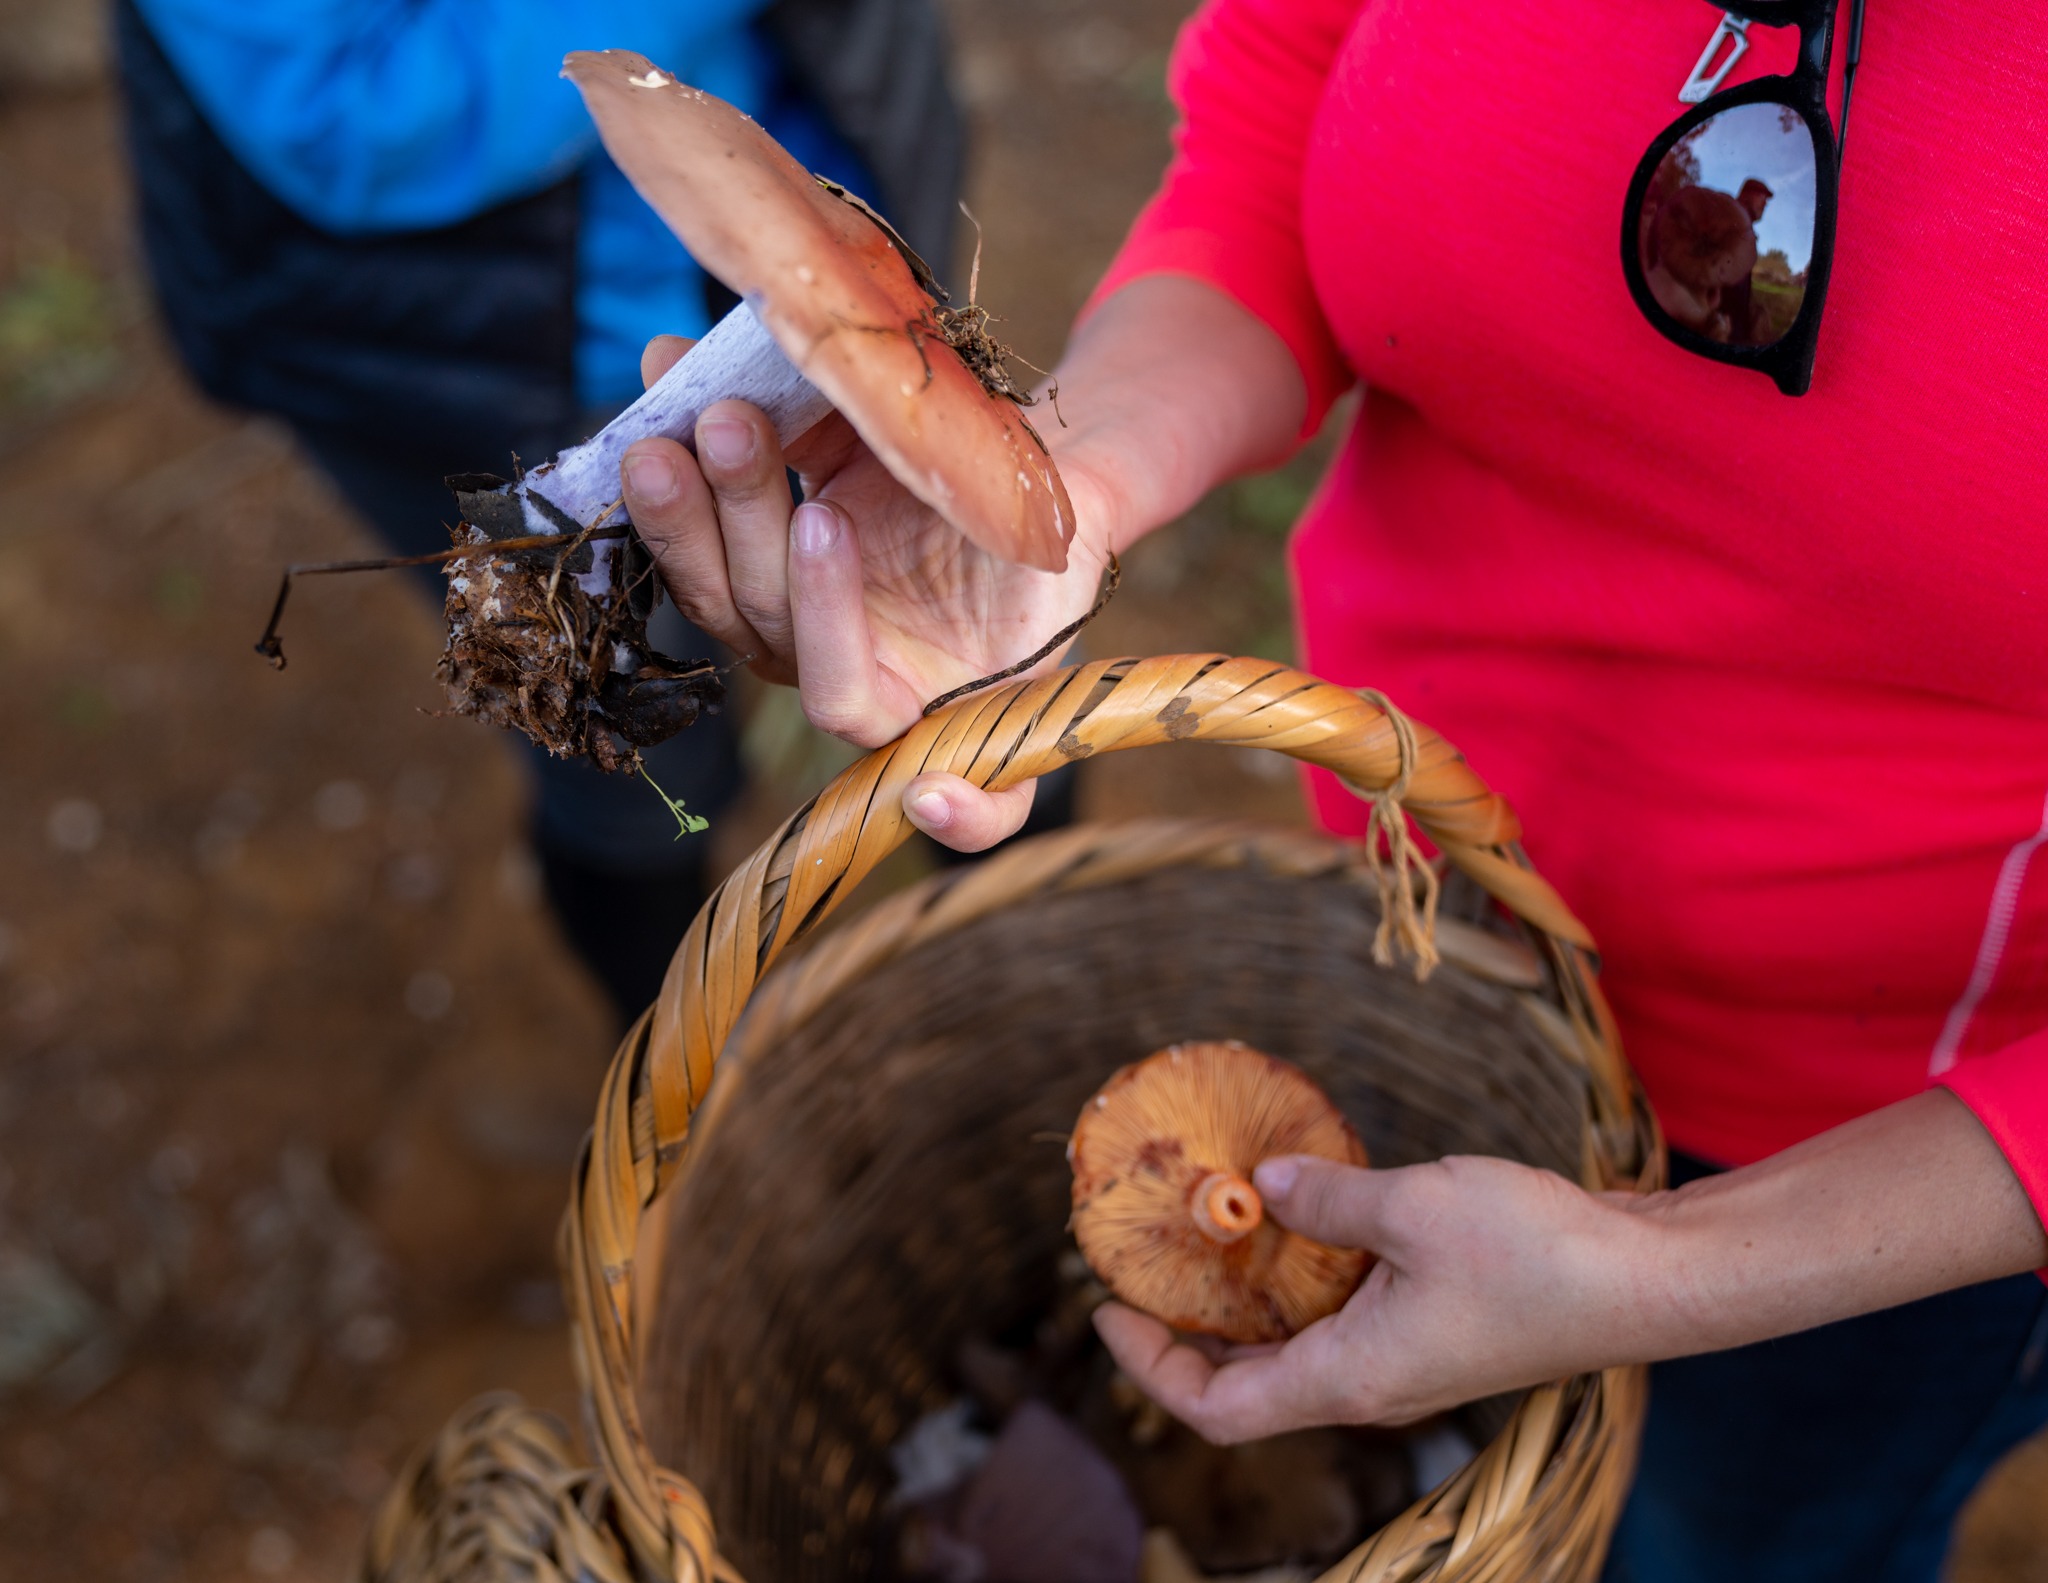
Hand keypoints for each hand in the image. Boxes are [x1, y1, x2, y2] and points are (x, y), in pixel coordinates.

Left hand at [624, 279, 1312, 849]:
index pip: (850, 697)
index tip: (827, 518)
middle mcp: (841, 684)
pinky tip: (661, 361)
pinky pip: (694, 531)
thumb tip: (970, 629)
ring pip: (715, 587)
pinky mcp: (746, 568)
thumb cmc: (1046, 540)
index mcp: (919, 712)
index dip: (830, 627)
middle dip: (746, 524)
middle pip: (767, 625)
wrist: (1017, 485)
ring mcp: (787, 630)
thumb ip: (1039, 569)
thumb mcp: (1058, 548)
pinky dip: (678, 448)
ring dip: (689, 503)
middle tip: (739, 428)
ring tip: (694, 409)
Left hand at [1093, 1153, 1662, 1441]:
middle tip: (1145, 1263)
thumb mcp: (1415, 1207)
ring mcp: (1403, 1363)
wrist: (1649, 1278)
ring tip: (1207, 1234)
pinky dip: (1300, 1283)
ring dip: (1242, 1305)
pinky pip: (1339, 1322)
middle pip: (1246, 1386)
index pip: (1220, 1408)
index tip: (1108, 1308)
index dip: (1151, 1368)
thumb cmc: (1538, 1253)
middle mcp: (1368, 1385)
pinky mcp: (1433, 1332)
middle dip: (1184, 1333)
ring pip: (1293, 1351)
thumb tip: (1266, 1185)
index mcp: (1350, 1378)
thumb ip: (1330, 1199)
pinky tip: (1298, 1220)